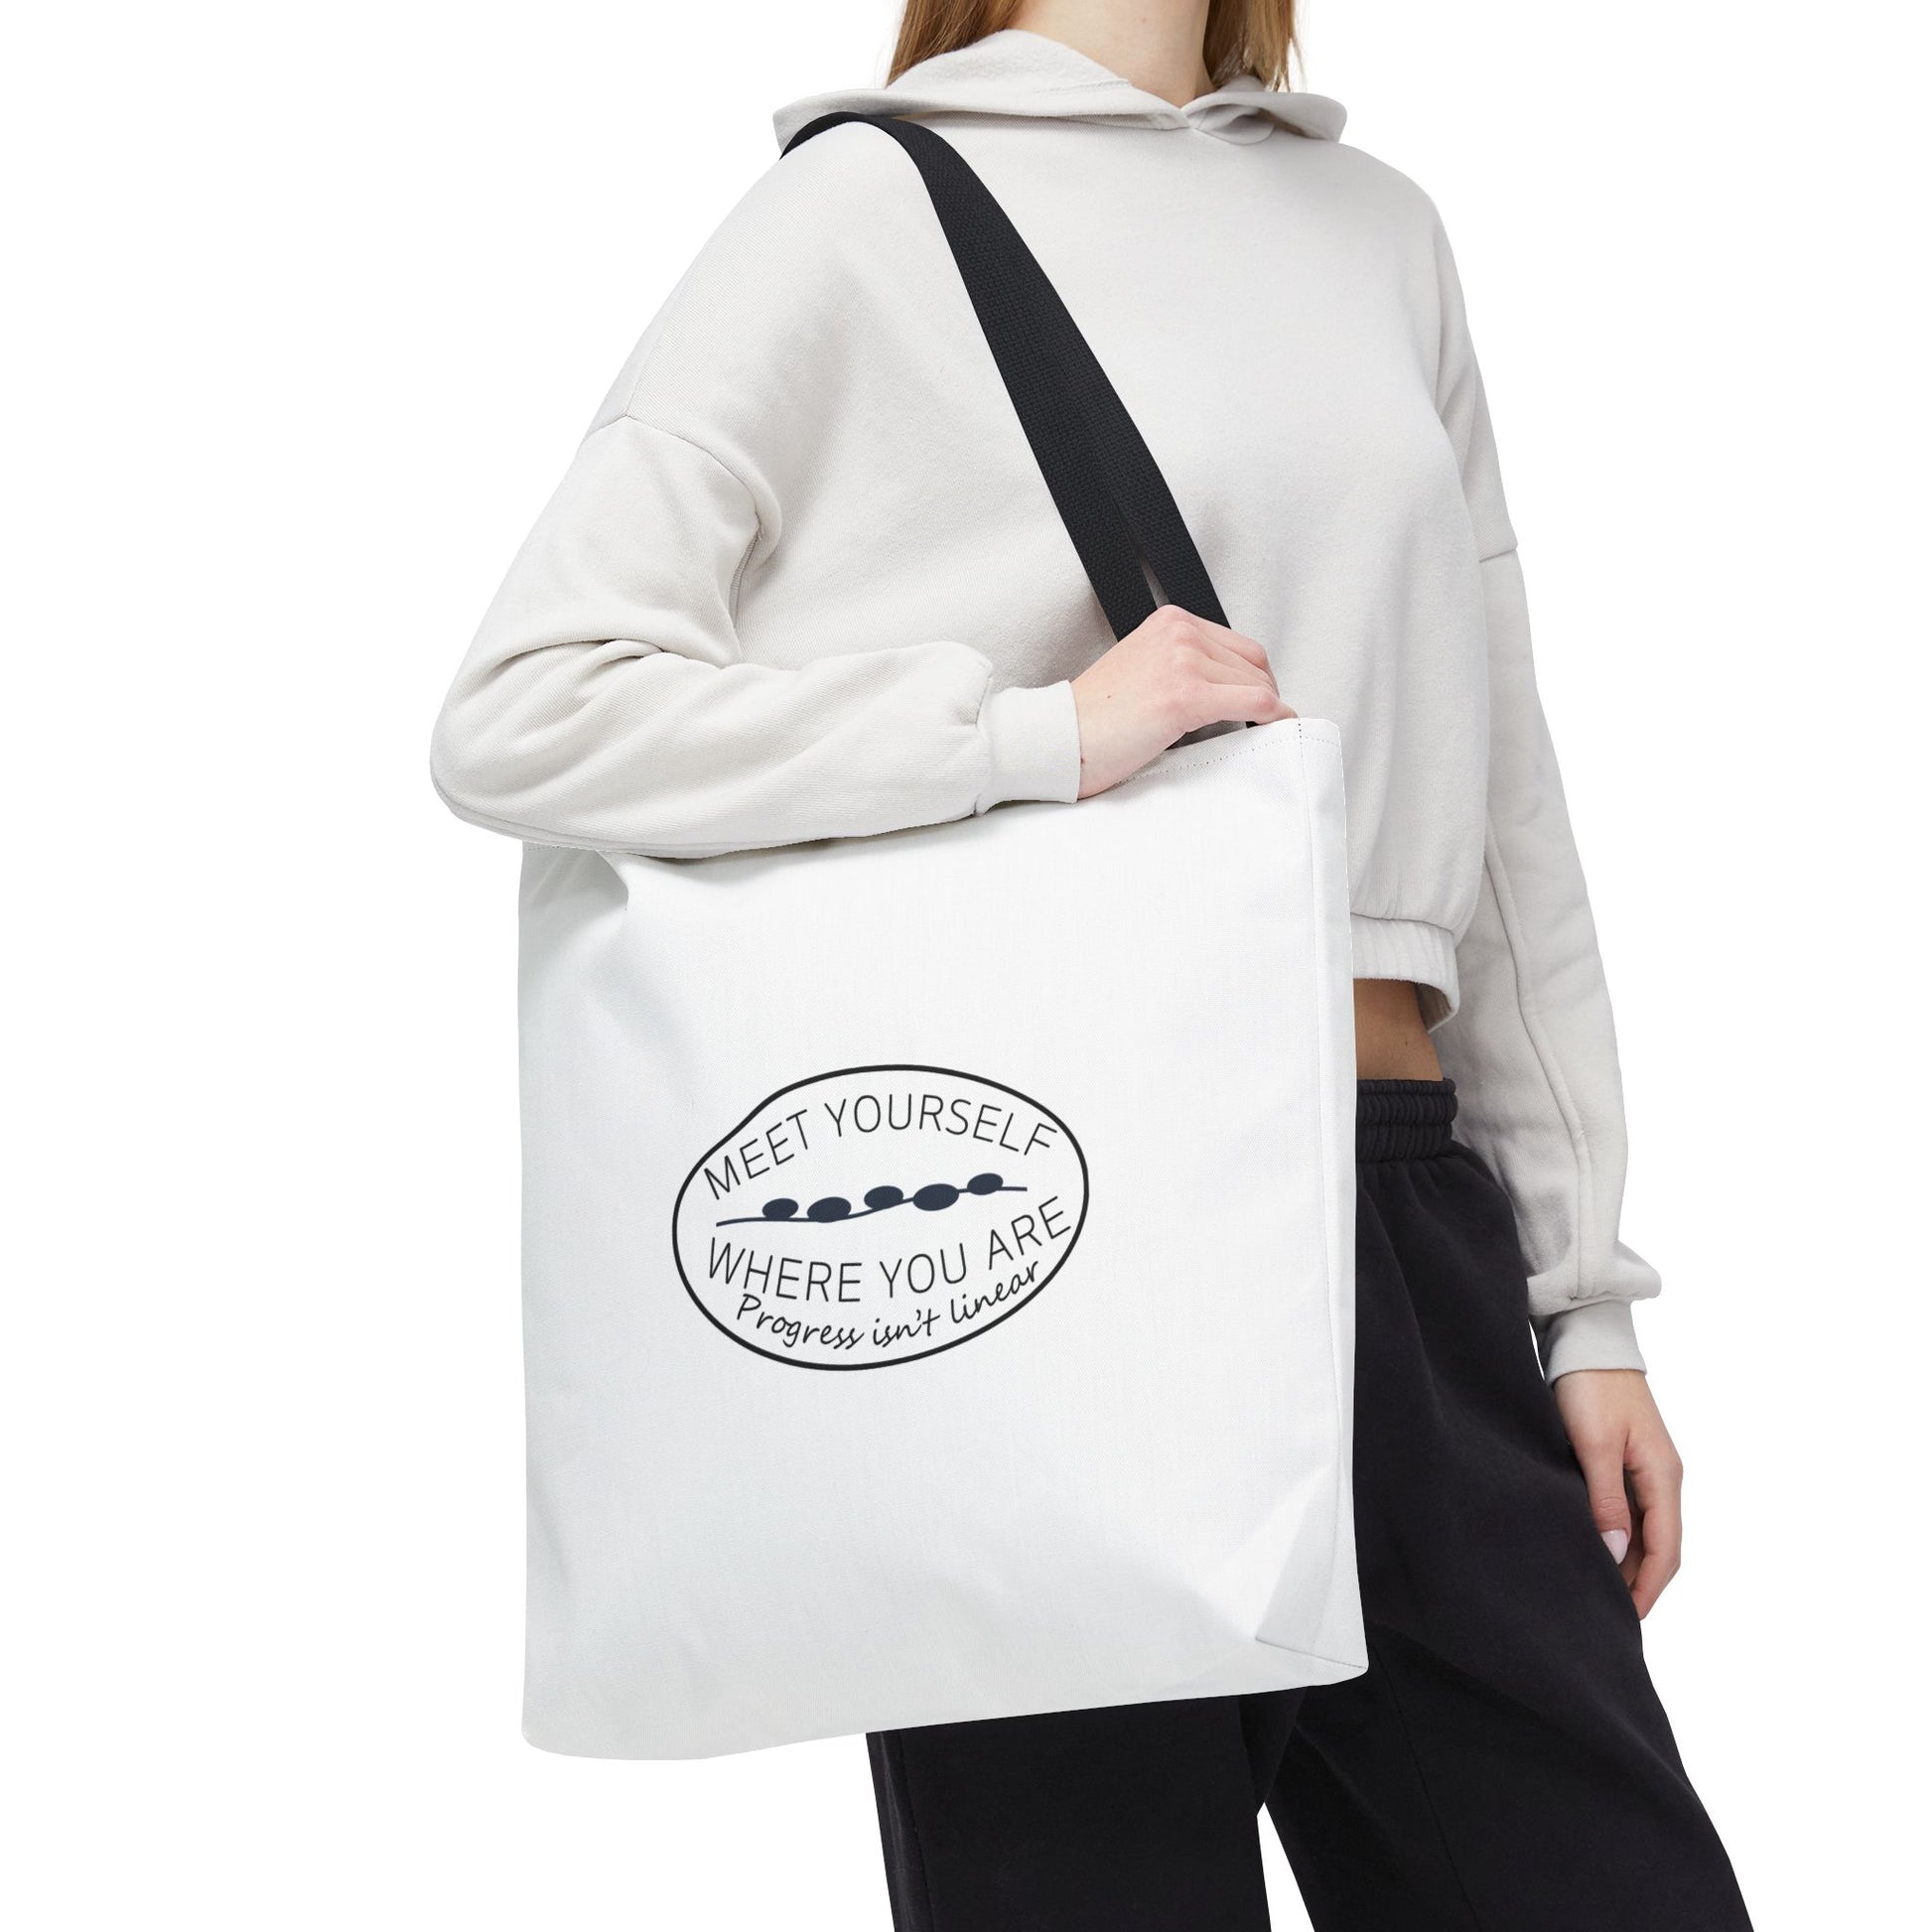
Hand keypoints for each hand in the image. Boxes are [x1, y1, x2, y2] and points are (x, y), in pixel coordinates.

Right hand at [1070, 605, 1293, 796]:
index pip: (1238, 645)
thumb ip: (1181, 665)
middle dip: (1265, 695)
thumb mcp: (1142, 669)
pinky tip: (1274, 728)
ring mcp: (1183, 661)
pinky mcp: (1186, 696)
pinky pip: (1254, 703)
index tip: (1258, 701)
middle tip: (1263, 722)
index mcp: (1169, 622)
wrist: (1058, 738)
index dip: (1255, 677)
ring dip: (1267, 711)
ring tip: (1260, 732)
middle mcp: (1179, 633)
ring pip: (1258, 684)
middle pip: (1253, 663)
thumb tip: (1226, 688)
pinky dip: (1273, 717)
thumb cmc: (1093, 718)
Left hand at [1553, 1368, 1683, 1617]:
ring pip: (1644, 1530)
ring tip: (1599, 1589)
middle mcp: (1662, 1476)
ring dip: (1628, 1560)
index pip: (1666, 1549)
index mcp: (1663, 1476)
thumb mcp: (1594, 1444)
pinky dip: (1617, 1535)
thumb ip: (1606, 1498)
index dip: (1648, 1587)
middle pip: (1660, 1545)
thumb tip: (1618, 1553)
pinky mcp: (1626, 1459)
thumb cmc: (1591, 1387)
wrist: (1586, 1341)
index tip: (1627, 1618)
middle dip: (1640, 1582)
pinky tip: (1594, 1547)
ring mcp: (1646, 1468)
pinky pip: (1629, 1510)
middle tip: (1609, 1613)